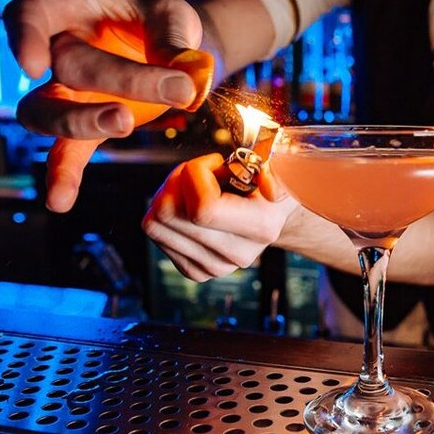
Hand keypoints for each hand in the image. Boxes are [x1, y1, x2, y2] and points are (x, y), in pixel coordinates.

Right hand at [3, 0, 210, 211]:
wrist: (174, 48)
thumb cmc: (164, 22)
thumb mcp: (175, 16)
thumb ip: (174, 41)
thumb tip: (184, 79)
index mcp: (71, 6)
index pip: (28, 16)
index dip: (23, 39)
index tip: (35, 65)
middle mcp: (57, 47)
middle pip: (65, 67)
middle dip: (121, 79)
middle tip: (177, 89)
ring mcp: (65, 90)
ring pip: (46, 113)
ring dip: (80, 124)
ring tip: (122, 125)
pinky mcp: (84, 125)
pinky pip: (66, 151)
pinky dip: (64, 175)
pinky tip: (60, 200)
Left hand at [143, 154, 297, 281]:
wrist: (272, 215)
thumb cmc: (267, 185)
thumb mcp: (278, 167)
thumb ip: (275, 170)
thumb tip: (265, 182)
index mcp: (261, 226)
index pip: (203, 208)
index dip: (197, 173)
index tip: (215, 162)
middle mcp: (239, 253)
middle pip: (169, 212)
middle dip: (178, 179)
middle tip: (200, 171)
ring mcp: (215, 267)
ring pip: (155, 223)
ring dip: (169, 194)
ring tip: (195, 187)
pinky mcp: (196, 271)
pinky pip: (156, 232)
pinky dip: (166, 211)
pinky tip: (189, 206)